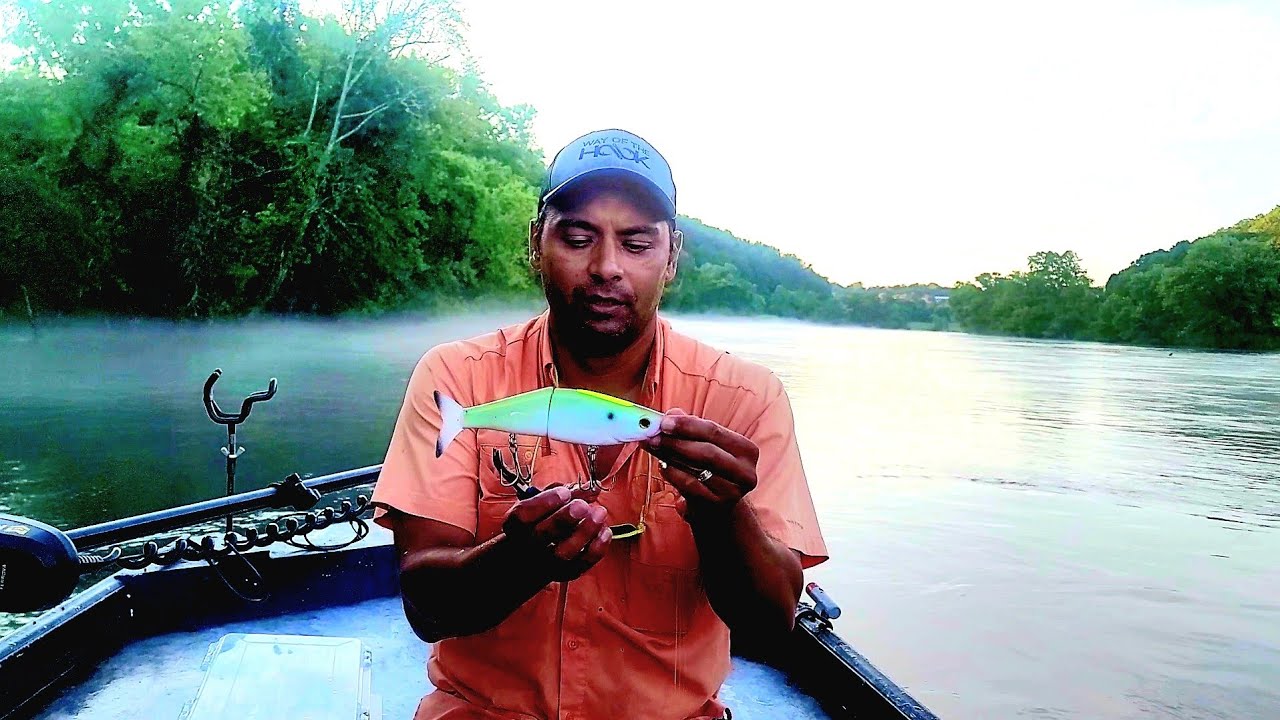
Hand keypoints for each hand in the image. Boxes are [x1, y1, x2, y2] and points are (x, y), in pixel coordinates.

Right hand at [501, 486, 611, 580]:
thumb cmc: (541, 521)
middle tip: (581, 506)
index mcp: (517, 525)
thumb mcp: (545, 502)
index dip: (544, 503)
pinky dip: (597, 547)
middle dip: (563, 519)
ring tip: (599, 513)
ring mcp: (547, 562)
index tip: (564, 492)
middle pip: (542, 535)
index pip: (523, 515)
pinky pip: (582, 564)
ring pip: (563, 553)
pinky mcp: (565, 572)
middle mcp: (528, 546)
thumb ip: (566, 491)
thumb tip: (593, 487)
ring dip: (584, 532)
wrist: (532, 558)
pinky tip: (605, 530)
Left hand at [642, 408, 759, 516]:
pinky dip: (673, 473)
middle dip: (677, 442)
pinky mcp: (716, 505)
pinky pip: (689, 486)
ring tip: (653, 446)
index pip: (715, 431)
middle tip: (654, 435)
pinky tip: (662, 465)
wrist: (720, 507)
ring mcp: (732, 491)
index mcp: (747, 450)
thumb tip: (672, 414)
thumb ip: (691, 427)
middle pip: (707, 452)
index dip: (687, 425)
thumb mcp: (708, 445)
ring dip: (670, 456)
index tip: (664, 422)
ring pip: (697, 469)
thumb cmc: (713, 469)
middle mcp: (745, 472)